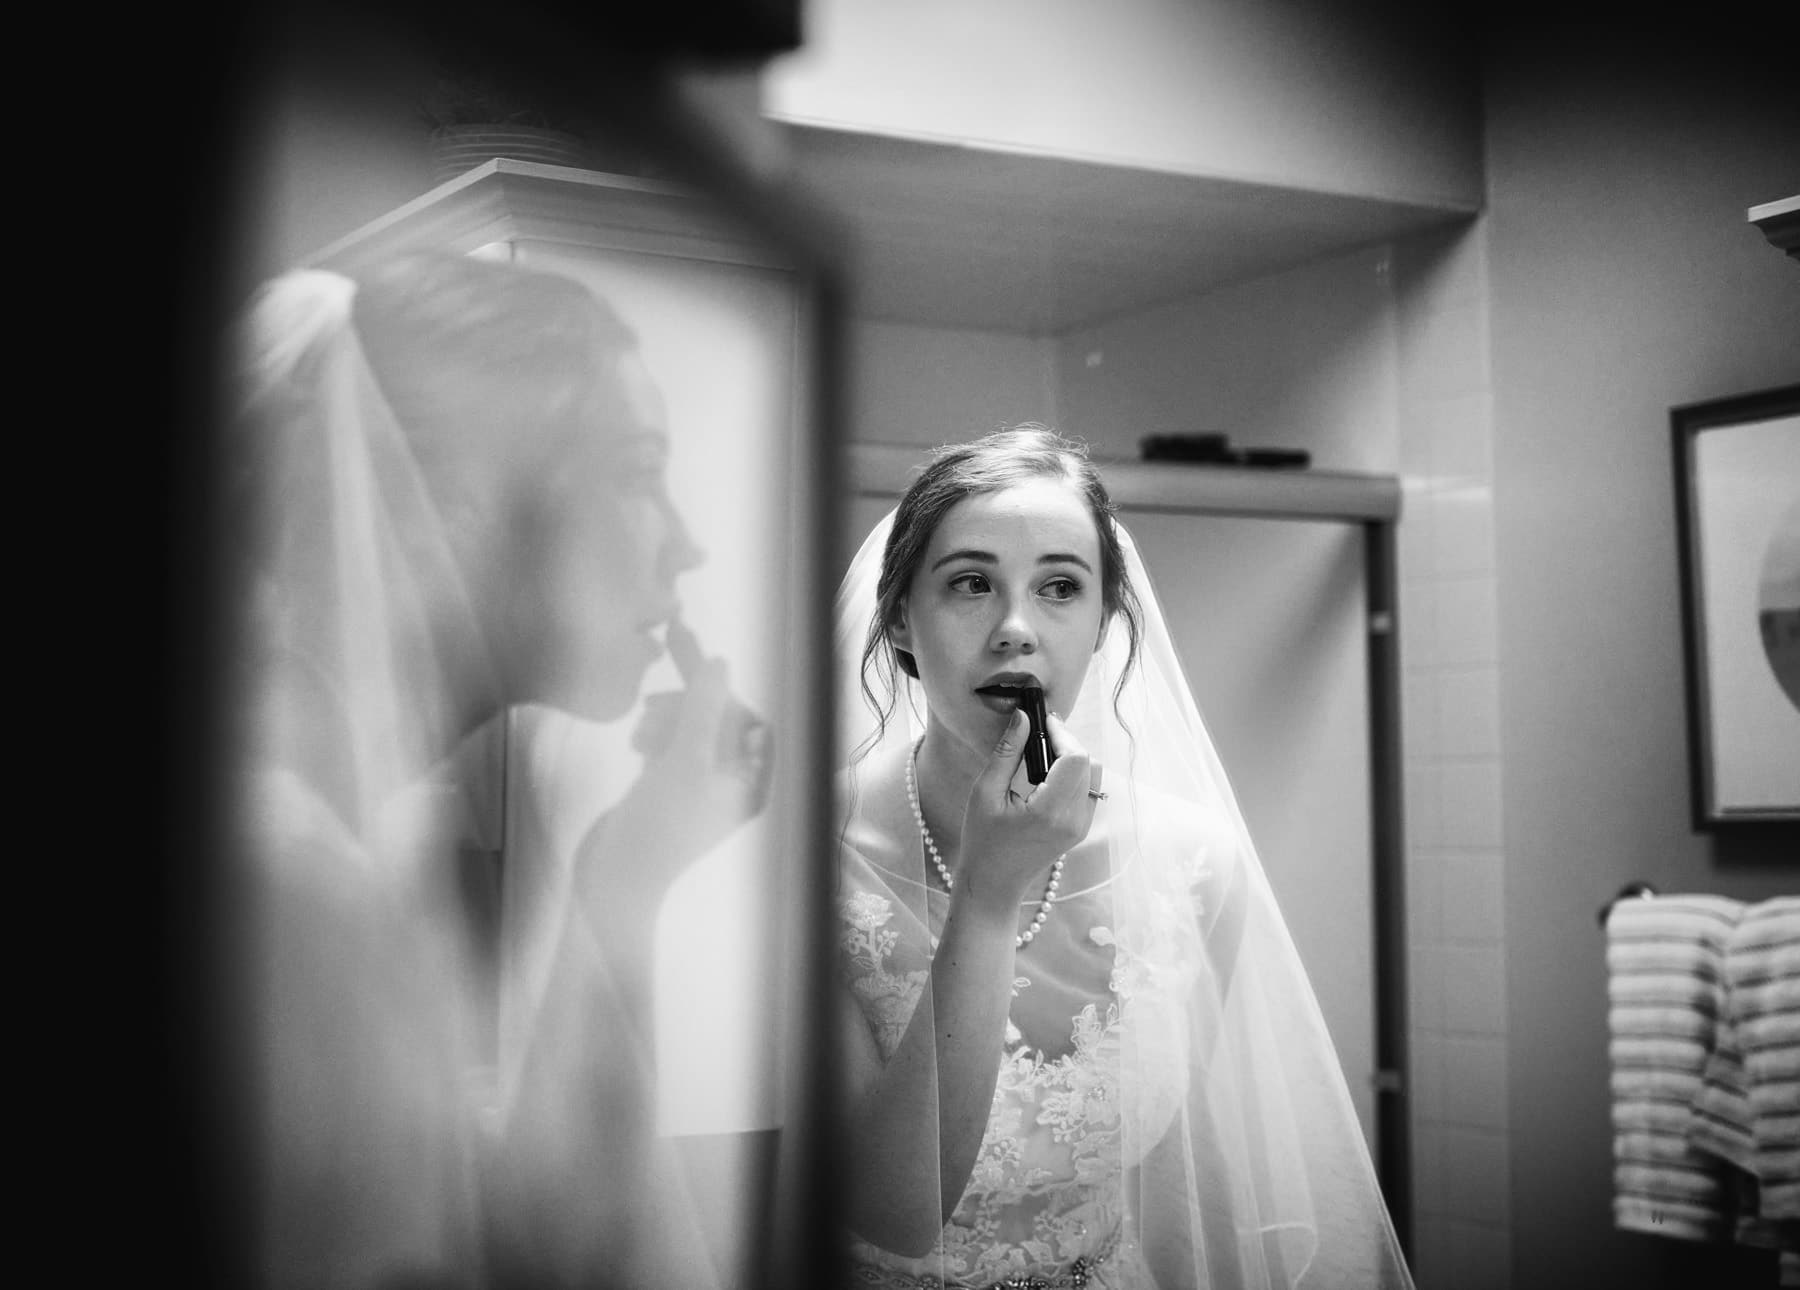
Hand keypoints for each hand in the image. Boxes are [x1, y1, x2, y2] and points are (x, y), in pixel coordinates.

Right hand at [578, 655, 771, 900]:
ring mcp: (698, 785)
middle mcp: (732, 785)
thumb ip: (703, 710)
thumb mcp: (684, 762)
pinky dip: (654, 735)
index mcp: (752, 785)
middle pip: (718, 719)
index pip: (749, 718)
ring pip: (689, 727)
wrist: (611, 881)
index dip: (721, 689)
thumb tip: (719, 663)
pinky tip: (636, 745)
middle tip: (657, 672)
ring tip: (640, 733)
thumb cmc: (657, 828)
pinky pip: (669, 743)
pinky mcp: (668, 786)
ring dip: (666, 718)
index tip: (690, 654)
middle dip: (688, 700)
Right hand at [953, 708, 1098, 917]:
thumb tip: (1023, 716)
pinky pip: (1089, 789)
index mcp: (1050, 812)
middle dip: (1067, 742)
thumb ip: (1007, 752)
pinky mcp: (1080, 829)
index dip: (1062, 733)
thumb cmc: (982, 841)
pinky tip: (1047, 776)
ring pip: (1093, 774)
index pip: (1076, 758)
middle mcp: (1073, 820)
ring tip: (1041, 755)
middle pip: (1089, 763)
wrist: (993, 884)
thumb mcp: (985, 793)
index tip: (1042, 721)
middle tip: (1039, 735)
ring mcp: (1081, 827)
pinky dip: (1074, 774)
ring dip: (1072, 757)